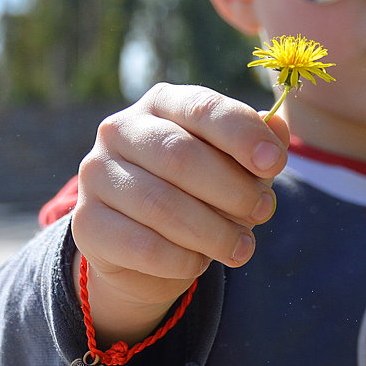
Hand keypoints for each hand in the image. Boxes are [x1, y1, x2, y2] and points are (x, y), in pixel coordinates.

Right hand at [70, 83, 288, 345]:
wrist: (146, 249)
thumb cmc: (200, 193)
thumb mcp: (235, 166)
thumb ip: (258, 146)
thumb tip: (279, 127)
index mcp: (162, 103)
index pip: (203, 108)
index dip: (242, 135)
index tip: (274, 164)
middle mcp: (120, 130)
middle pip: (180, 156)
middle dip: (232, 190)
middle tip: (263, 212)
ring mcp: (96, 175)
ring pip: (161, 204)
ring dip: (212, 232)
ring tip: (241, 248)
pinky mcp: (86, 223)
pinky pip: (142, 246)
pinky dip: (181, 260)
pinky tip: (199, 262)